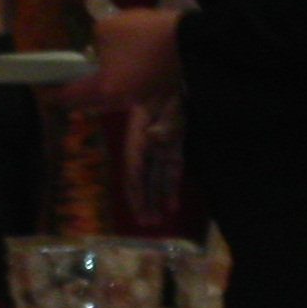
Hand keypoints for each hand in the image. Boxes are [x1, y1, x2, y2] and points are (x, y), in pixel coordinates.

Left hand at [56, 8, 182, 111]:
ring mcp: (137, 98)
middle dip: (75, 96)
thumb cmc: (142, 33)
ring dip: (96, 91)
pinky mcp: (152, 92)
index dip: (54, 93)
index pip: (70, 96)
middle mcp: (119, 100)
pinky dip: (116, 86)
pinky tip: (116, 71)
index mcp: (104, 87)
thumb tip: (98, 53)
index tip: (44, 93)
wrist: (188, 39)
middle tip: (64, 86)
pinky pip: (125, 92)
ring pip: (108, 100)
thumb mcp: (106, 29)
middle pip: (89, 103)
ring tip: (90, 77)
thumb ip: (93, 44)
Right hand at [123, 96, 184, 224]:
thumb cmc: (164, 94)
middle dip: (143, 202)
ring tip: (157, 220)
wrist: (167, 83)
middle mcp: (146, 149)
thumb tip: (155, 138)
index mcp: (139, 141)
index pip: (135, 173)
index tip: (137, 212)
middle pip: (142, 180)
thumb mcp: (166, 106)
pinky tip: (172, 205)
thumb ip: (164, 123)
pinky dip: (169, 188)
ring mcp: (159, 149)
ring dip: (154, 198)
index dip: (135, 194)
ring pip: (154, 179)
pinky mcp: (171, 148)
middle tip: (146, 224)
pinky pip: (169, 171)